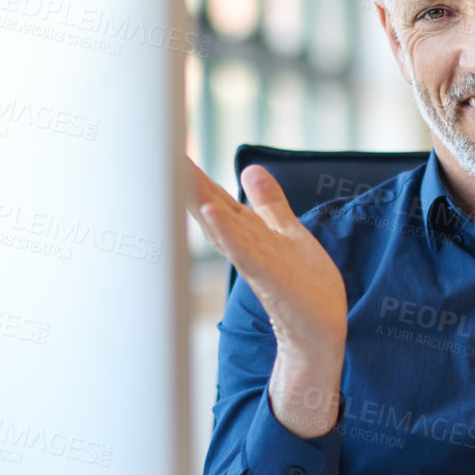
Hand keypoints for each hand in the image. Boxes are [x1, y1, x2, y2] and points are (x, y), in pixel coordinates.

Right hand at [188, 160, 346, 435]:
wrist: (320, 331)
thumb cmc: (304, 287)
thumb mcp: (286, 232)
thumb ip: (268, 203)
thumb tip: (251, 168)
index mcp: (247, 233)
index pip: (215, 197)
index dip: (194, 173)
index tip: (166, 143)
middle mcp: (244, 245)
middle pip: (210, 207)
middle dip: (185, 180)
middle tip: (155, 148)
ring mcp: (254, 261)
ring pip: (221, 225)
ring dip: (199, 200)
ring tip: (177, 173)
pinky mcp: (270, 278)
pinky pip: (244, 251)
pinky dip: (227, 233)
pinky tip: (211, 214)